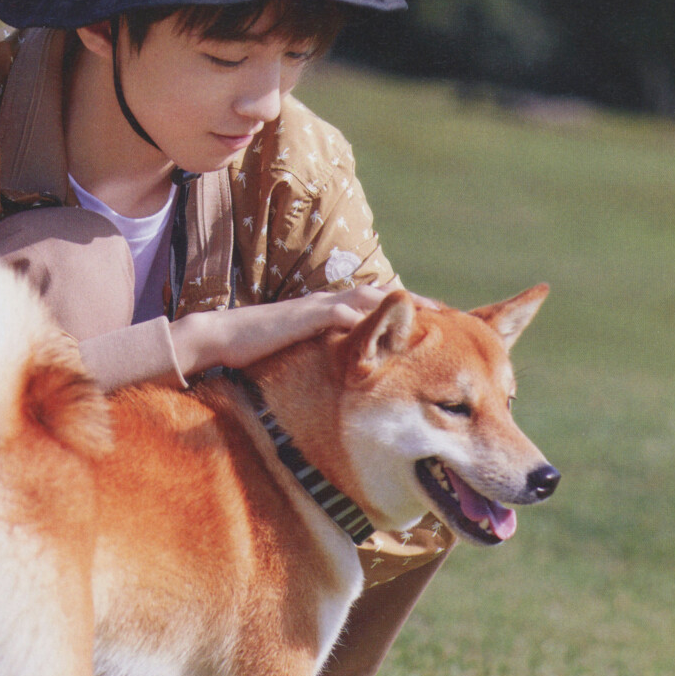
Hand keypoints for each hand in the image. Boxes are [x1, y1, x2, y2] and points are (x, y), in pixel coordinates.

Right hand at [168, 284, 437, 378]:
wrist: (218, 340)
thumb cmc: (256, 353)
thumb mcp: (304, 356)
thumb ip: (327, 358)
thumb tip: (350, 377)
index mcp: (333, 315)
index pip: (381, 309)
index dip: (413, 316)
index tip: (444, 327)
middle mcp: (332, 305)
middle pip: (387, 298)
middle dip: (422, 306)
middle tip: (457, 318)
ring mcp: (320, 307)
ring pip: (373, 298)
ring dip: (407, 305)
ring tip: (440, 316)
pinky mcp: (307, 316)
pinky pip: (347, 312)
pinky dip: (372, 316)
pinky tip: (396, 323)